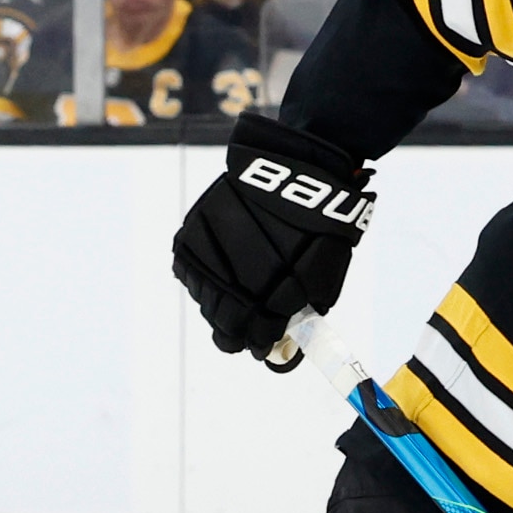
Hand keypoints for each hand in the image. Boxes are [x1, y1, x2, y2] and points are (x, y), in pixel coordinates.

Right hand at [171, 111, 374, 363]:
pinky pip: (188, 269)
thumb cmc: (319, 226)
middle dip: (236, 328)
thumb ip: (301, 312)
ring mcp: (207, 256)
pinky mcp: (192, 233)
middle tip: (249, 318)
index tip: (262, 342)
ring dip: (219, 299)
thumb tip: (282, 338)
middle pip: (222, 325)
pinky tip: (222, 264)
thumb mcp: (324, 276)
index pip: (250, 338)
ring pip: (204, 298)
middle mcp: (231, 280)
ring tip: (238, 283)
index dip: (257, 344)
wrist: (299, 168)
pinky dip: (203, 272)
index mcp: (266, 296)